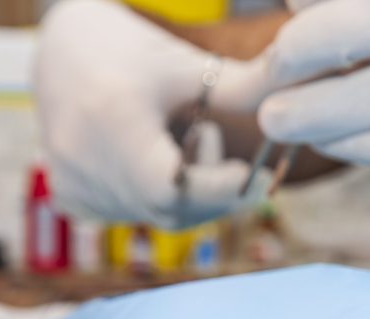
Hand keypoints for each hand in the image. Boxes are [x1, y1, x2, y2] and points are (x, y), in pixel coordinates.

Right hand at [35, 0, 269, 228]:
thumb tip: (304, 103)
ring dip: (192, 195)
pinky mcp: (71, 200)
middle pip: (169, 208)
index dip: (217, 190)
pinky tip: (164, 160)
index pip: (170, 187)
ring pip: (155, 216)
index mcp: (110, 118)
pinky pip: (136, 214)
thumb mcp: (188, 67)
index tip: (251, 173)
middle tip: (241, 169)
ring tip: (191, 141)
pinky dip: (163, 199)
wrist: (65, 53)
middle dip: (216, 195)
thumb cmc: (134, 51)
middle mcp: (81, 159)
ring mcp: (73, 185)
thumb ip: (245, 90)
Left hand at [260, 0, 369, 245]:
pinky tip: (333, 143)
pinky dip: (350, 145)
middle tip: (272, 72)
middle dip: (291, 55)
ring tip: (279, 118)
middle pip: (344, 29)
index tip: (289, 15)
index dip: (314, 4)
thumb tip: (332, 9)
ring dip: (306, 113)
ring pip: (356, 99)